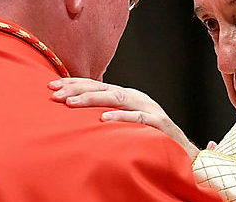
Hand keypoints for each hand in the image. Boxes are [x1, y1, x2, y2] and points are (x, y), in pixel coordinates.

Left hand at [49, 78, 200, 159]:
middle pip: (103, 88)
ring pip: (117, 98)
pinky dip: (120, 117)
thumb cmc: (149, 137)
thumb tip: (78, 111)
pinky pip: (137, 118)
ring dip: (92, 100)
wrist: (182, 150)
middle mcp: (136, 97)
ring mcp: (148, 107)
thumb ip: (107, 113)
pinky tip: (103, 119)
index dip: (75, 84)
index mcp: (127, 95)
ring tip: (71, 103)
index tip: (52, 86)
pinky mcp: (158, 122)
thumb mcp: (125, 121)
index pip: (97, 85)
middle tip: (55, 94)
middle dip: (77, 89)